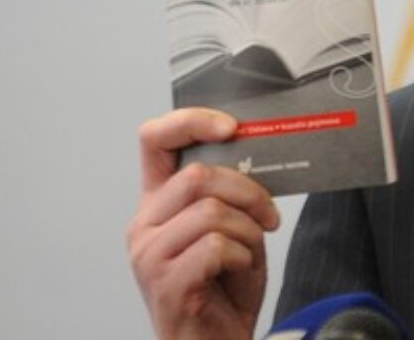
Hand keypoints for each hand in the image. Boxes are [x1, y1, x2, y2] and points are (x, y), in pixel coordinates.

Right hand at [128, 109, 280, 339]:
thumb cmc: (224, 290)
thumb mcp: (229, 231)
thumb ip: (226, 195)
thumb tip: (252, 150)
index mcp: (157, 205)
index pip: (154, 140)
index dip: (190, 121)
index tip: (231, 127)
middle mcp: (144, 225)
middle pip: (198, 176)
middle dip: (249, 191)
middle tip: (269, 217)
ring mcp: (149, 255)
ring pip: (213, 212)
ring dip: (248, 232)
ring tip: (249, 255)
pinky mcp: (165, 282)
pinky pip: (217, 247)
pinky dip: (243, 257)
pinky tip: (238, 273)